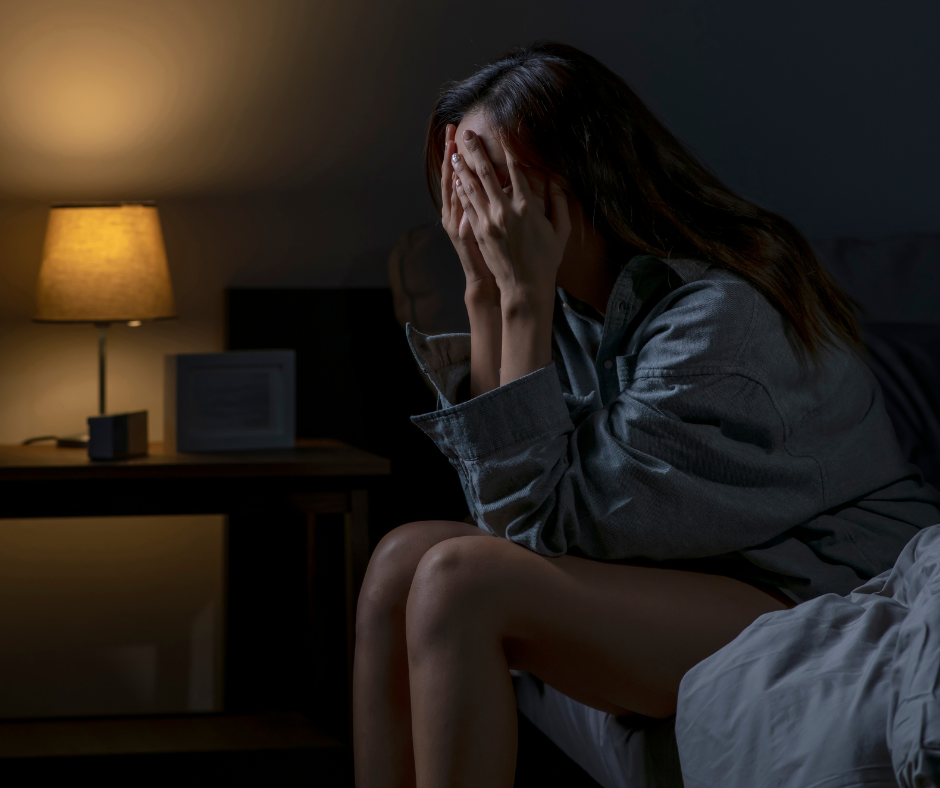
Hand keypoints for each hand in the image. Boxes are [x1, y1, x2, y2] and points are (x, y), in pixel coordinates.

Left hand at [451, 128, 570, 303]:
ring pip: (472, 187)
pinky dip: (461, 191)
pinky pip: (467, 206)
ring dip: (463, 168)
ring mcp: (488, 221)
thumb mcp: (561, 231)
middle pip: (487, 173)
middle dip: (476, 151)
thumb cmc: (546, 259)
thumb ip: (559, 203)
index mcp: (527, 206)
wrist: (524, 286)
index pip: (515, 169)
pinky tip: (457, 180)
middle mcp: (504, 210)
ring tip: (456, 153)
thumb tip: (557, 180)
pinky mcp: (478, 232)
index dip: (507, 148)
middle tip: (467, 135)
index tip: (501, 132)